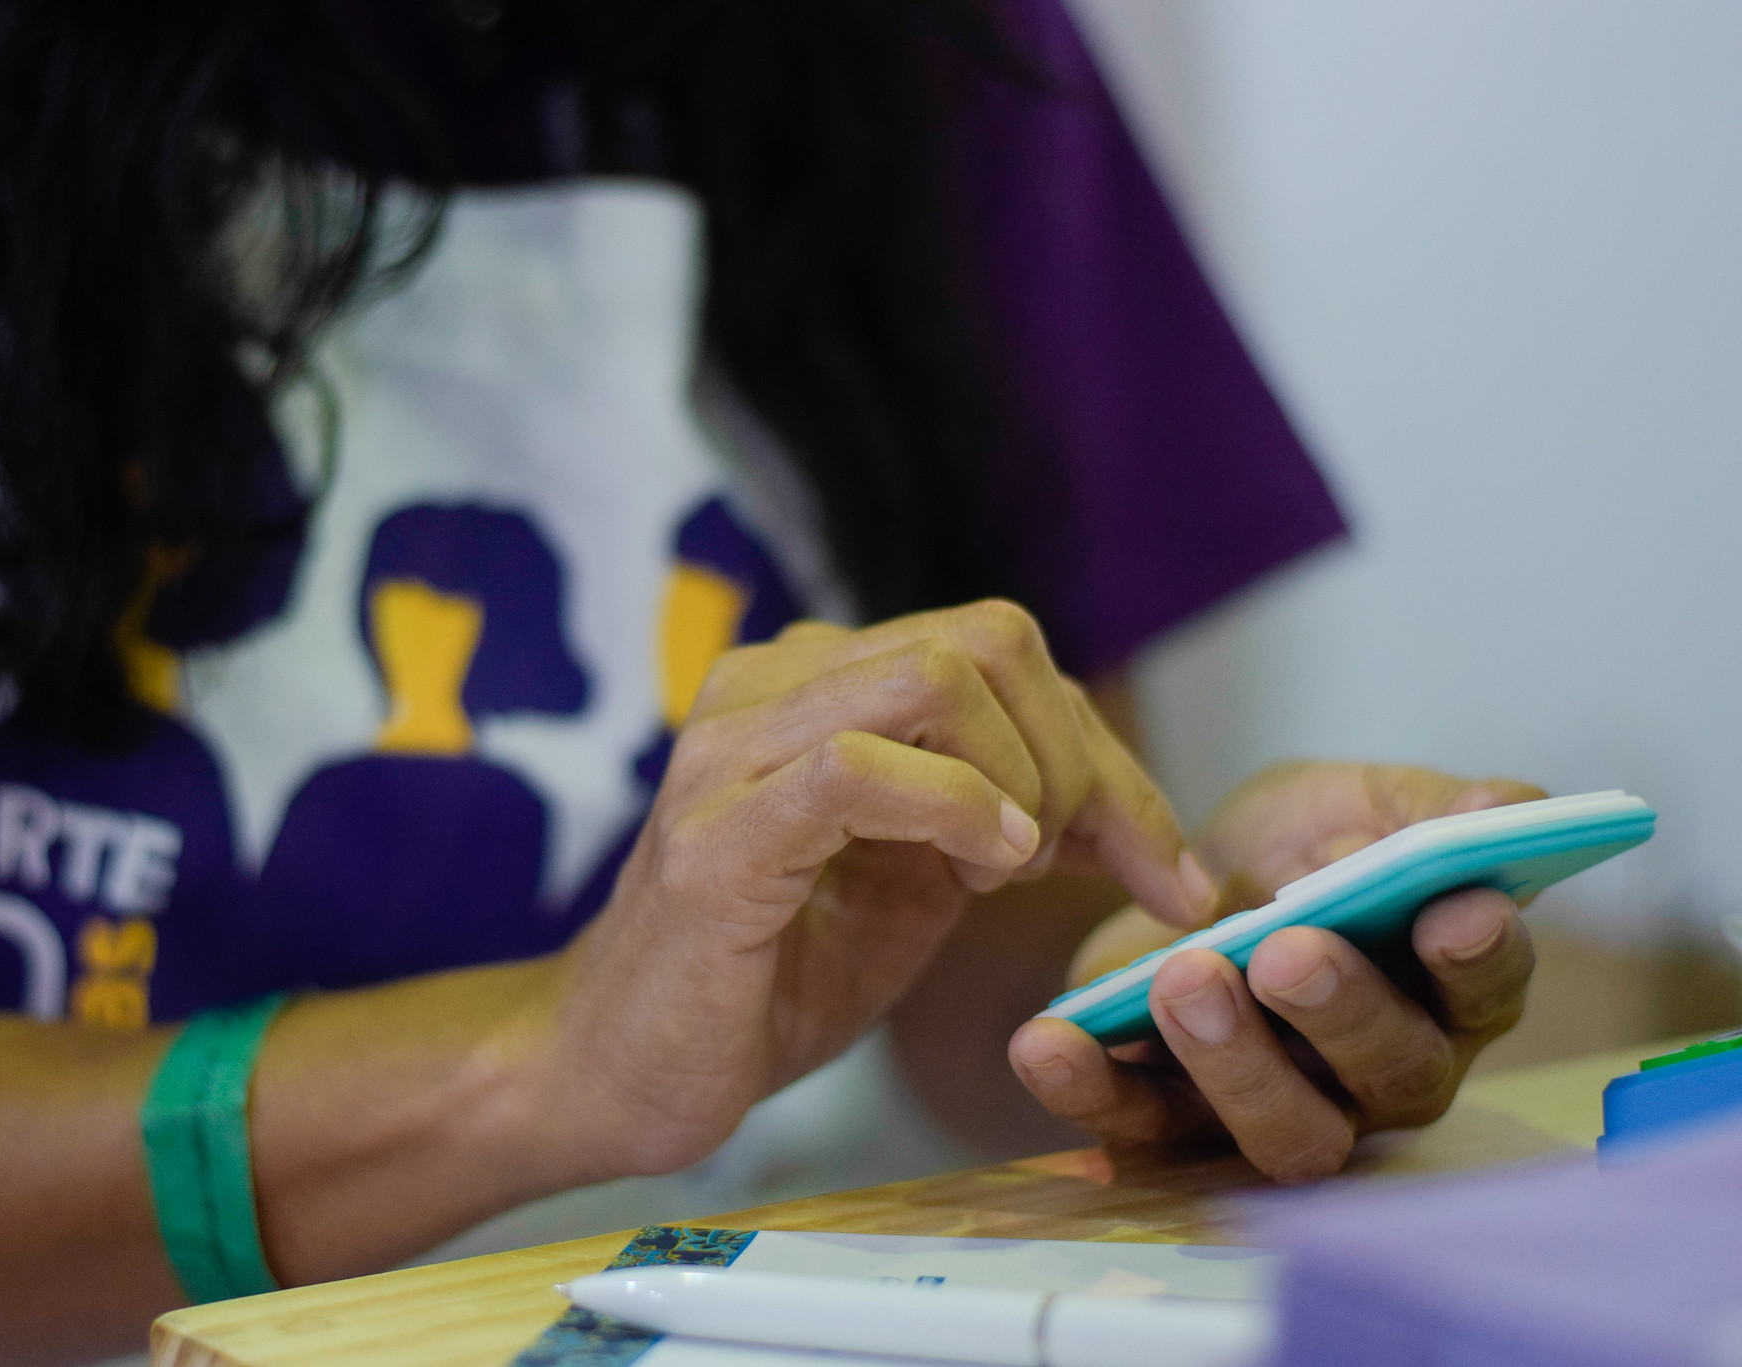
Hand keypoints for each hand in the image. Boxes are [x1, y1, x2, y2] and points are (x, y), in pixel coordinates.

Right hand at [534, 602, 1217, 1181]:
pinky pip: (859, 768)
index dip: (1105, 750)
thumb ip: (995, 818)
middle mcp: (766, 686)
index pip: (997, 649)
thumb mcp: (911, 884)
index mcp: (812, 683)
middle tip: (1087, 871)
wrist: (620, 1071)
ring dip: (1022, 780)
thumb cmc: (764, 979)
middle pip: (988, 641)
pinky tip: (983, 871)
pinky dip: (958, 811)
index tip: (1164, 866)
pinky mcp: (716, 833)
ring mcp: (732, 749)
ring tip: (1006, 872)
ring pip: (934, 677)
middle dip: (1083, 761)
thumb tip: (1123, 804)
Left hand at [1008, 762, 1543, 1181]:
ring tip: (1182, 978)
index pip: (1489, 986)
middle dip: (1341, 1010)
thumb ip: (1423, 809)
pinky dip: (1091, 1088)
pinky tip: (1048, 1040)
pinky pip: (1140, 1130)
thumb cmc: (1291, 851)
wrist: (1174, 882)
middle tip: (1285, 947)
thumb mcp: (1351, 803)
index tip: (1450, 909)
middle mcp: (1385, 1071)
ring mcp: (1287, 1111)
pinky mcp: (1178, 1127)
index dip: (1478, 955)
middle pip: (1392, 1071)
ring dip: (1234, 1061)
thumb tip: (1499, 810)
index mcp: (1446, 988)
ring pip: (1288, 1133)